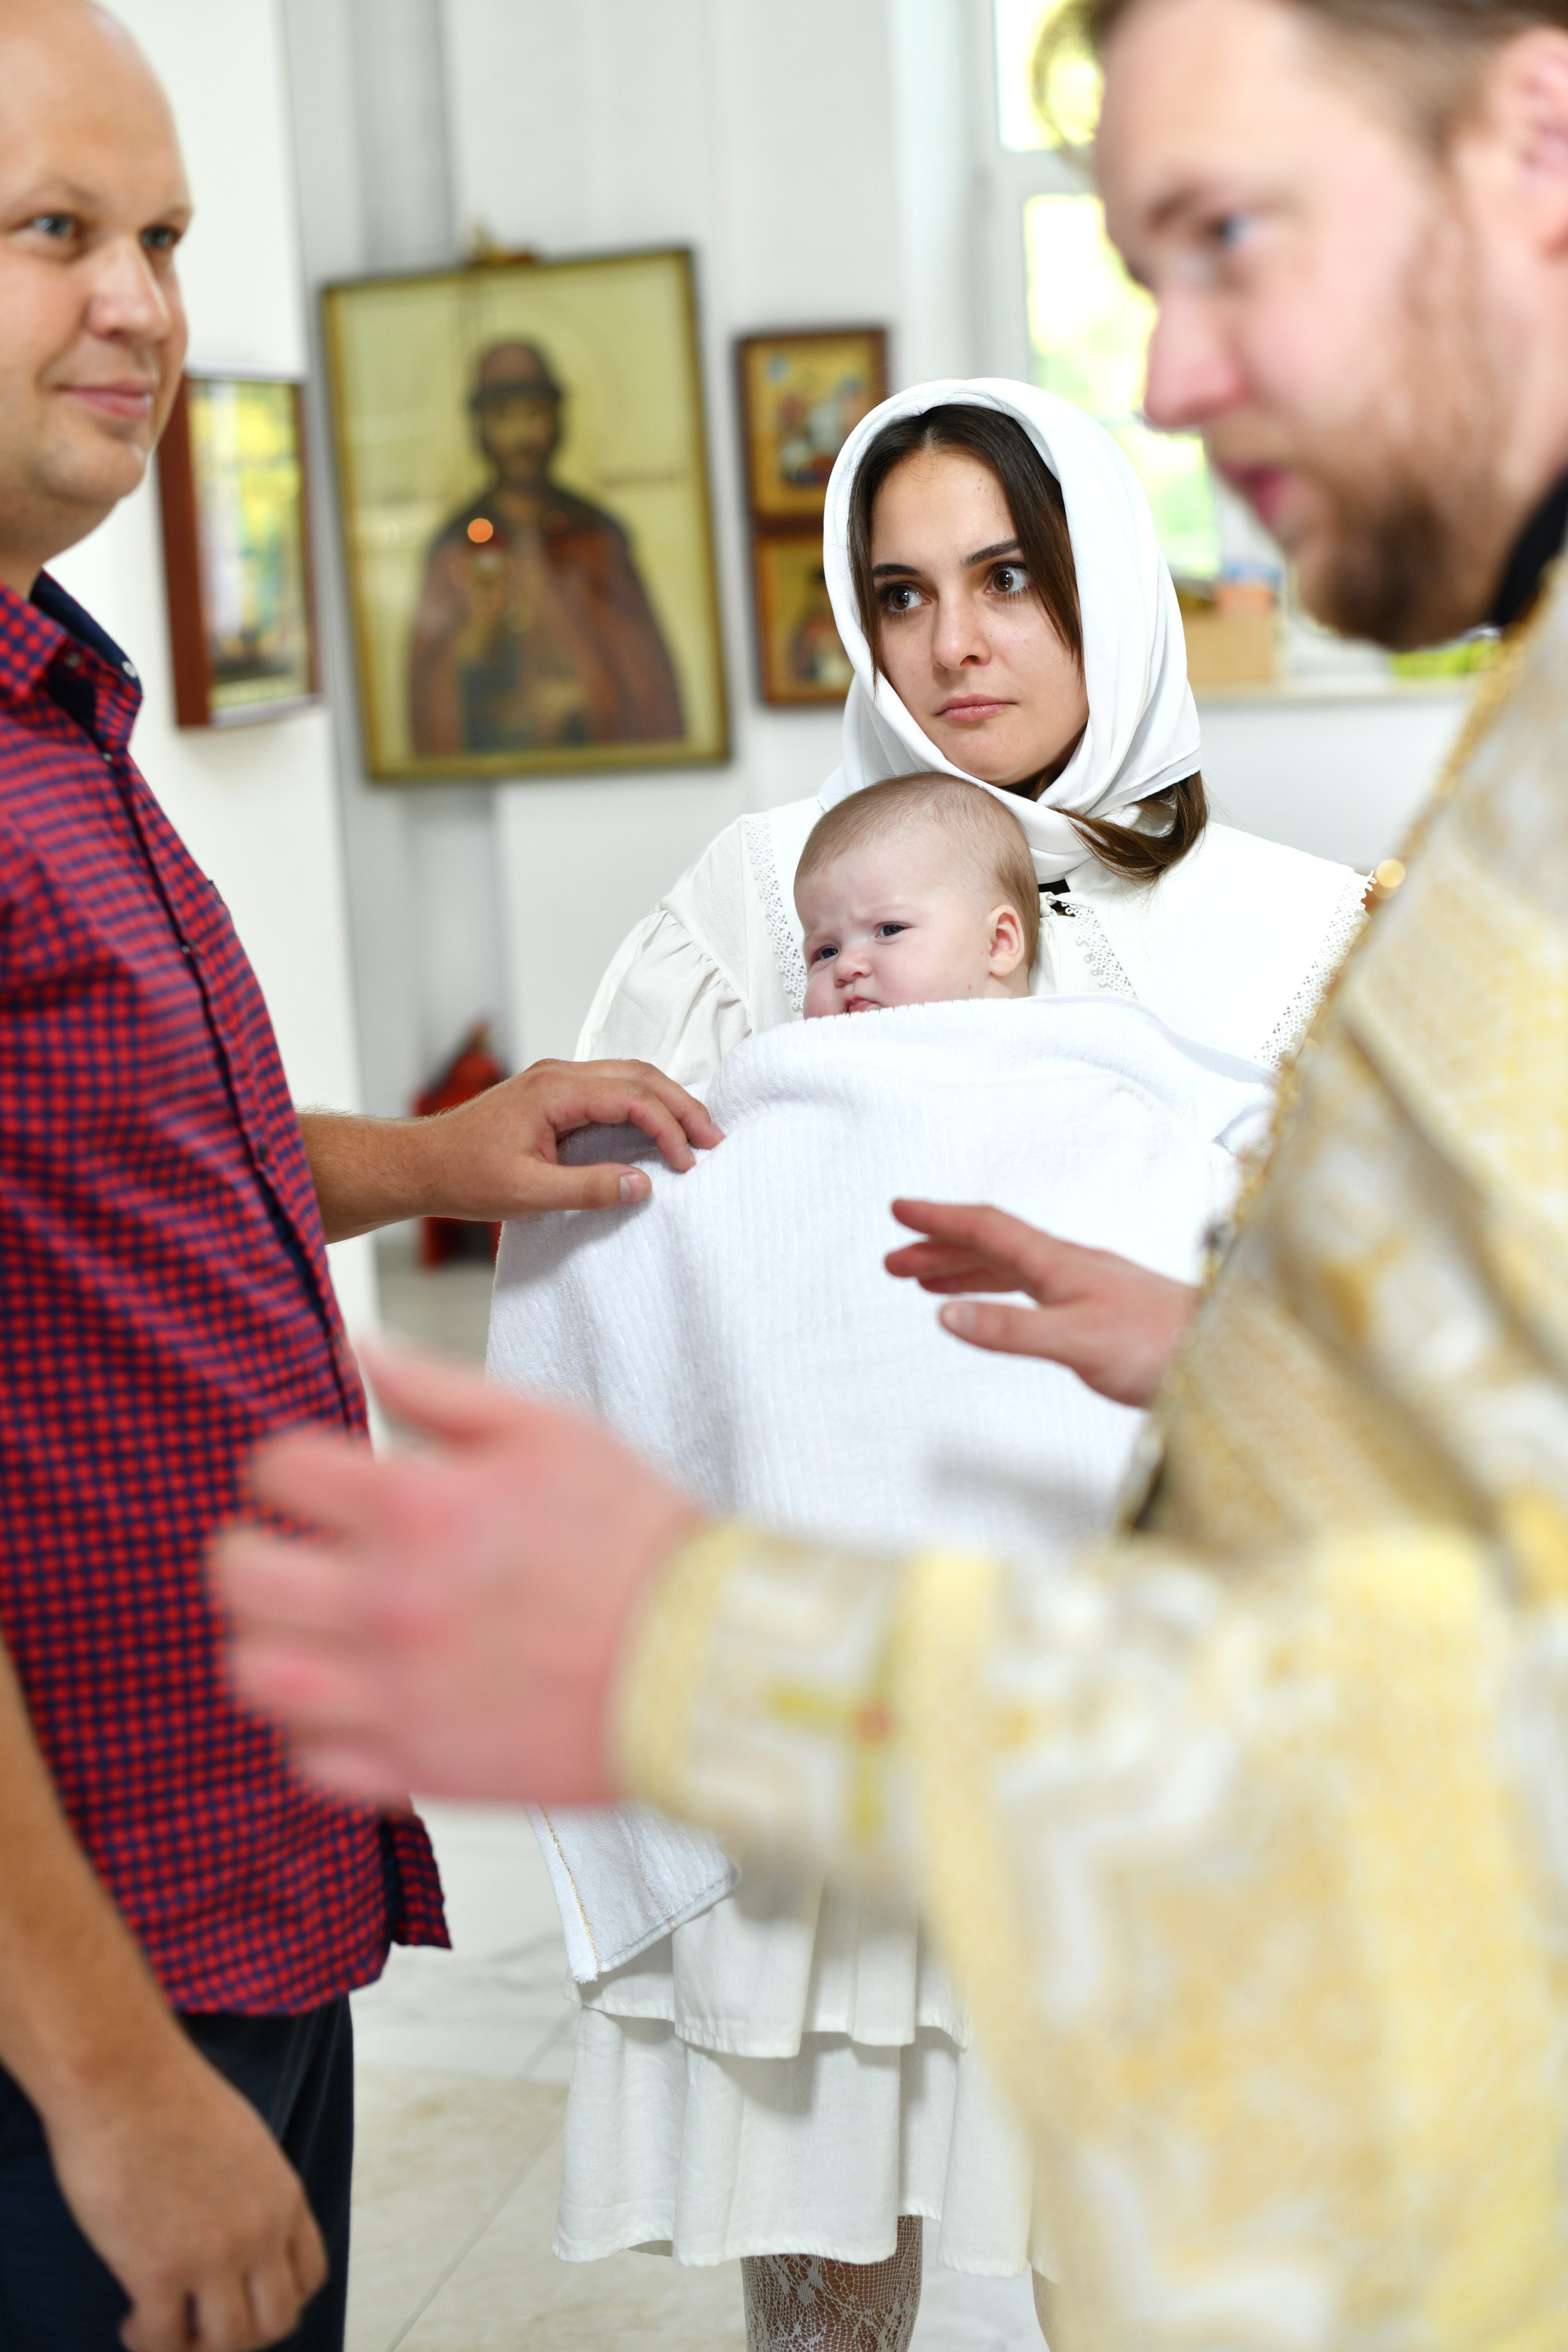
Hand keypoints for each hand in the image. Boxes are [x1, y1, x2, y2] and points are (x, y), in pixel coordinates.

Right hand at [46, 2033, 324, 2351]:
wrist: (125, 2079)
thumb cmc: (170, 2096)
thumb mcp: (242, 2141)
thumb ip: (250, 2190)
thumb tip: (234, 2226)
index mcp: (283, 2195)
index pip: (309, 2276)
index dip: (275, 2300)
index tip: (241, 2298)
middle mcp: (260, 2231)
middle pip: (276, 2321)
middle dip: (240, 2335)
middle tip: (201, 2323)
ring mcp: (213, 2255)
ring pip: (227, 2343)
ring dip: (194, 2346)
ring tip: (164, 2325)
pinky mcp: (158, 2271)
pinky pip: (164, 2341)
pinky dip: (149, 2341)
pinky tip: (132, 2318)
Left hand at [214, 1342, 703, 1806]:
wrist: (710, 1660)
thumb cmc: (639, 1541)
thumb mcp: (551, 1427)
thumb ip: (439, 1387)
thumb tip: (360, 1348)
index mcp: (419, 1508)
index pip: (276, 1470)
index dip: (289, 1465)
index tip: (316, 1478)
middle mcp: (390, 1603)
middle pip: (238, 1574)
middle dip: (250, 1548)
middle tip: (289, 1548)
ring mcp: (398, 1695)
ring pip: (254, 1673)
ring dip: (267, 1642)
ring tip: (310, 1628)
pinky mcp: (420, 1769)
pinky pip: (309, 1759)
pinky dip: (314, 1729)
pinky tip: (354, 1697)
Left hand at [300, 1061, 723, 1242]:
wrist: (420, 1163)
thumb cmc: (464, 1175)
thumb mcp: (528, 1194)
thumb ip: (589, 1188)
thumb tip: (643, 1185)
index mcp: (555, 1091)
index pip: (632, 1098)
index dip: (668, 1129)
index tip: (688, 1163)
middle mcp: (559, 1075)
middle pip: (640, 1076)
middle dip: (682, 1106)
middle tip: (715, 1140)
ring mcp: (556, 1081)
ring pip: (629, 1078)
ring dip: (666, 1103)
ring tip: (696, 1134)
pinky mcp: (554, 1095)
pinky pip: (611, 1090)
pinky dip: (643, 1106)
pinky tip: (658, 1130)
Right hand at [885, 1199, 1196, 1408]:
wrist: (1225, 1358)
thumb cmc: (1164, 1347)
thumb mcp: (1078, 1342)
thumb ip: (1011, 1330)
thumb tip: (947, 1316)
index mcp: (1061, 1263)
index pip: (988, 1228)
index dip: (940, 1218)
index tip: (899, 1210)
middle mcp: (1070, 1267)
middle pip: (992, 1245)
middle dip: (939, 1247)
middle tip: (894, 1259)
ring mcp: (1085, 1287)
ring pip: (1010, 1268)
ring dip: (963, 1270)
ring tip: (923, 1281)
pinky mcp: (1097, 1312)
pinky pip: (1031, 1290)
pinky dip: (997, 1292)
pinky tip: (992, 1309)